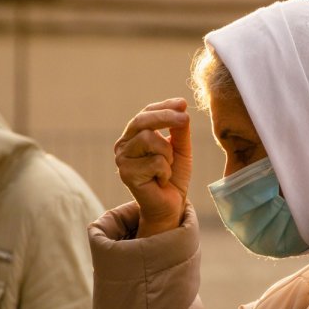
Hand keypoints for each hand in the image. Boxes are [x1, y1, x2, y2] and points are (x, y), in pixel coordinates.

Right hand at [114, 98, 191, 236]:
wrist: (171, 205)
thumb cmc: (174, 176)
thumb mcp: (180, 148)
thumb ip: (179, 130)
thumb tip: (181, 108)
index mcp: (133, 136)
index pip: (146, 113)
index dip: (164, 106)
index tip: (182, 103)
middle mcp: (123, 146)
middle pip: (142, 121)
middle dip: (166, 117)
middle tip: (185, 119)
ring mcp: (122, 160)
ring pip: (150, 139)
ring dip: (167, 153)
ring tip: (167, 167)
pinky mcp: (127, 174)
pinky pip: (155, 161)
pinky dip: (165, 171)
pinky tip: (161, 180)